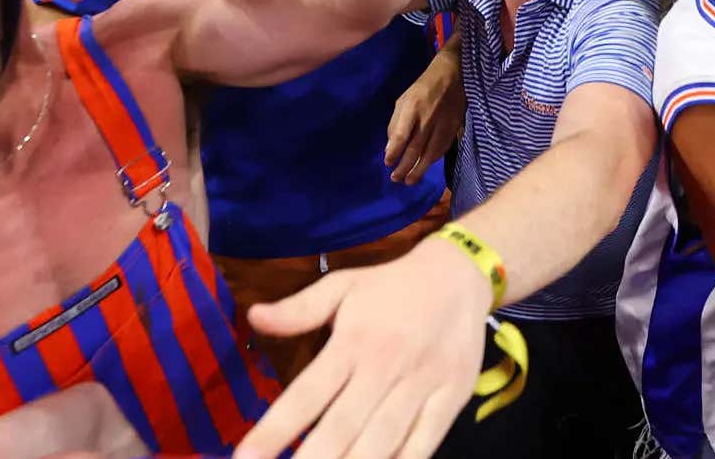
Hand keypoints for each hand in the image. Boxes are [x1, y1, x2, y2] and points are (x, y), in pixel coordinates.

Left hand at [232, 237, 489, 458]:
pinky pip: (424, 442)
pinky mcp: (452, 397)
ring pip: (383, 441)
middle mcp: (385, 366)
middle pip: (342, 427)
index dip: (273, 432)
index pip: (305, 395)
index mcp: (352, 341)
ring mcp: (421, 384)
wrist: (462, 272)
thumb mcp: (343, 285)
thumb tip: (253, 316)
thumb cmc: (392, 284)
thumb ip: (299, 308)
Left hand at [385, 46, 461, 184]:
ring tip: (409, 181)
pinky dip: (432, 160)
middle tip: (396, 179)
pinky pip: (442, 149)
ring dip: (418, 169)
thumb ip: (395, 123)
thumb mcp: (403, 99)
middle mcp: (427, 117)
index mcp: (412, 107)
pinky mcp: (454, 127)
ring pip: (430, 153)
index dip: (394, 151)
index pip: (401, 134)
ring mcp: (443, 123)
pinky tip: (425, 168)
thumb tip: (390, 148)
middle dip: (404, 166)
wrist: (453, 74)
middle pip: (415, 148)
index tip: (388, 163)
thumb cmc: (423, 87)